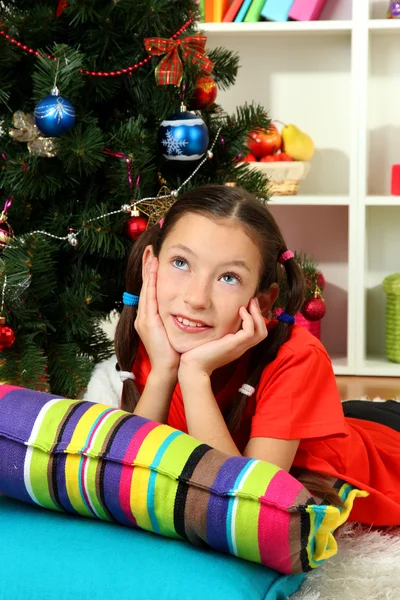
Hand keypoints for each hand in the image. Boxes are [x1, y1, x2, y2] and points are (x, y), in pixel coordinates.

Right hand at [134, 257, 179, 379]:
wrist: (167, 369)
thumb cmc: (173, 352)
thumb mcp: (172, 331)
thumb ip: (174, 319)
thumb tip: (184, 309)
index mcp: (149, 318)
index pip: (150, 291)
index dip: (151, 275)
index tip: (154, 259)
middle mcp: (143, 316)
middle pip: (145, 286)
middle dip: (147, 268)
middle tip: (150, 251)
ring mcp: (144, 319)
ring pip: (146, 289)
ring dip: (148, 272)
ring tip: (151, 256)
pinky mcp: (148, 322)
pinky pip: (150, 298)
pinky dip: (151, 284)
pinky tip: (153, 272)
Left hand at [178, 298, 266, 378]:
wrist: (193, 367)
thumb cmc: (199, 353)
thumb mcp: (213, 340)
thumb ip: (219, 332)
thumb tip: (216, 318)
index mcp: (238, 346)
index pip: (257, 334)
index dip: (256, 319)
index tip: (250, 305)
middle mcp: (241, 348)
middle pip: (262, 332)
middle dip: (260, 314)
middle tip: (253, 301)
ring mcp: (239, 347)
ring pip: (260, 332)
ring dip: (257, 315)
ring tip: (250, 303)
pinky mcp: (233, 345)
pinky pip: (249, 332)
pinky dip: (248, 319)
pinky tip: (240, 310)